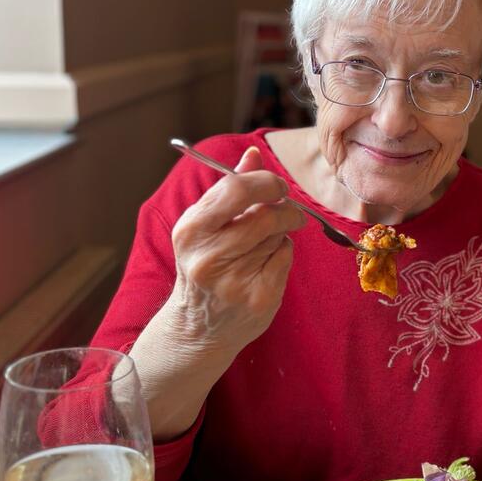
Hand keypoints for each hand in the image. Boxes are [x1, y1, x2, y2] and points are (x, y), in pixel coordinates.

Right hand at [166, 146, 305, 352]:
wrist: (198, 327)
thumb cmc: (204, 264)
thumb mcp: (205, 225)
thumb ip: (229, 188)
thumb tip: (254, 153)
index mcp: (191, 230)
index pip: (236, 189)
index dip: (266, 182)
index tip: (277, 186)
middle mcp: (208, 256)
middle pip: (266, 215)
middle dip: (286, 208)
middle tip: (290, 212)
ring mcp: (234, 280)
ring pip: (278, 236)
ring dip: (280, 234)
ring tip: (262, 245)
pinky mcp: (258, 297)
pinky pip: (285, 258)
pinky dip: (283, 255)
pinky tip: (265, 265)